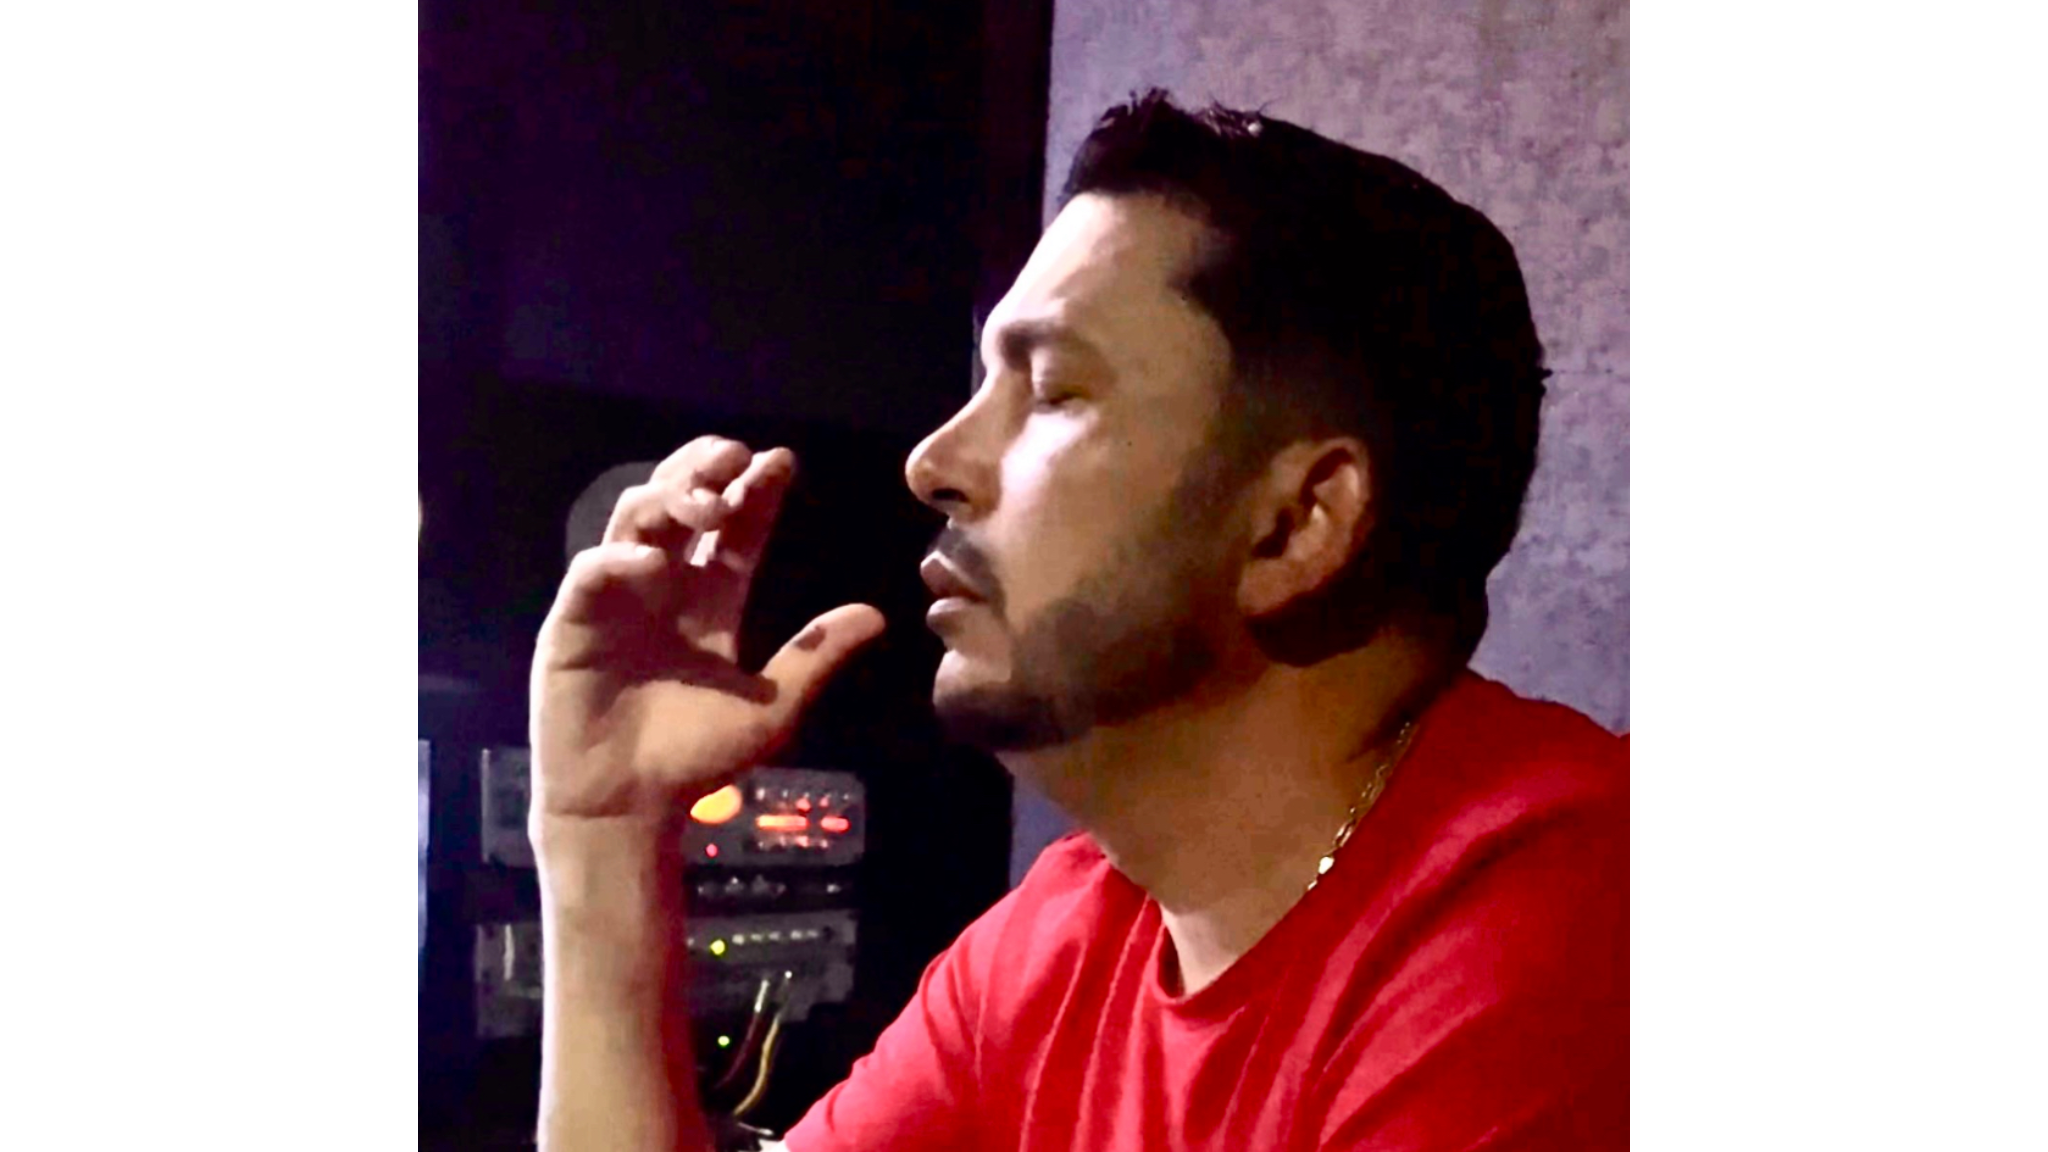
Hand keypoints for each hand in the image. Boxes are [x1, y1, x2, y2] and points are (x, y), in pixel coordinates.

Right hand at [530, 437, 885, 832]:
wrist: (629, 808)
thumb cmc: (694, 760)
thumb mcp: (772, 707)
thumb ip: (816, 657)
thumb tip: (877, 614)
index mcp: (710, 601)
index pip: (736, 532)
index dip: (756, 493)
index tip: (781, 461)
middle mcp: (664, 588)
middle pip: (682, 506)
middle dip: (707, 471)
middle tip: (736, 456)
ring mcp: (616, 600)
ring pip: (635, 521)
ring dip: (669, 499)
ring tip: (708, 500)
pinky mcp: (572, 623)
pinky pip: (592, 572)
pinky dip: (620, 558)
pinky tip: (655, 562)